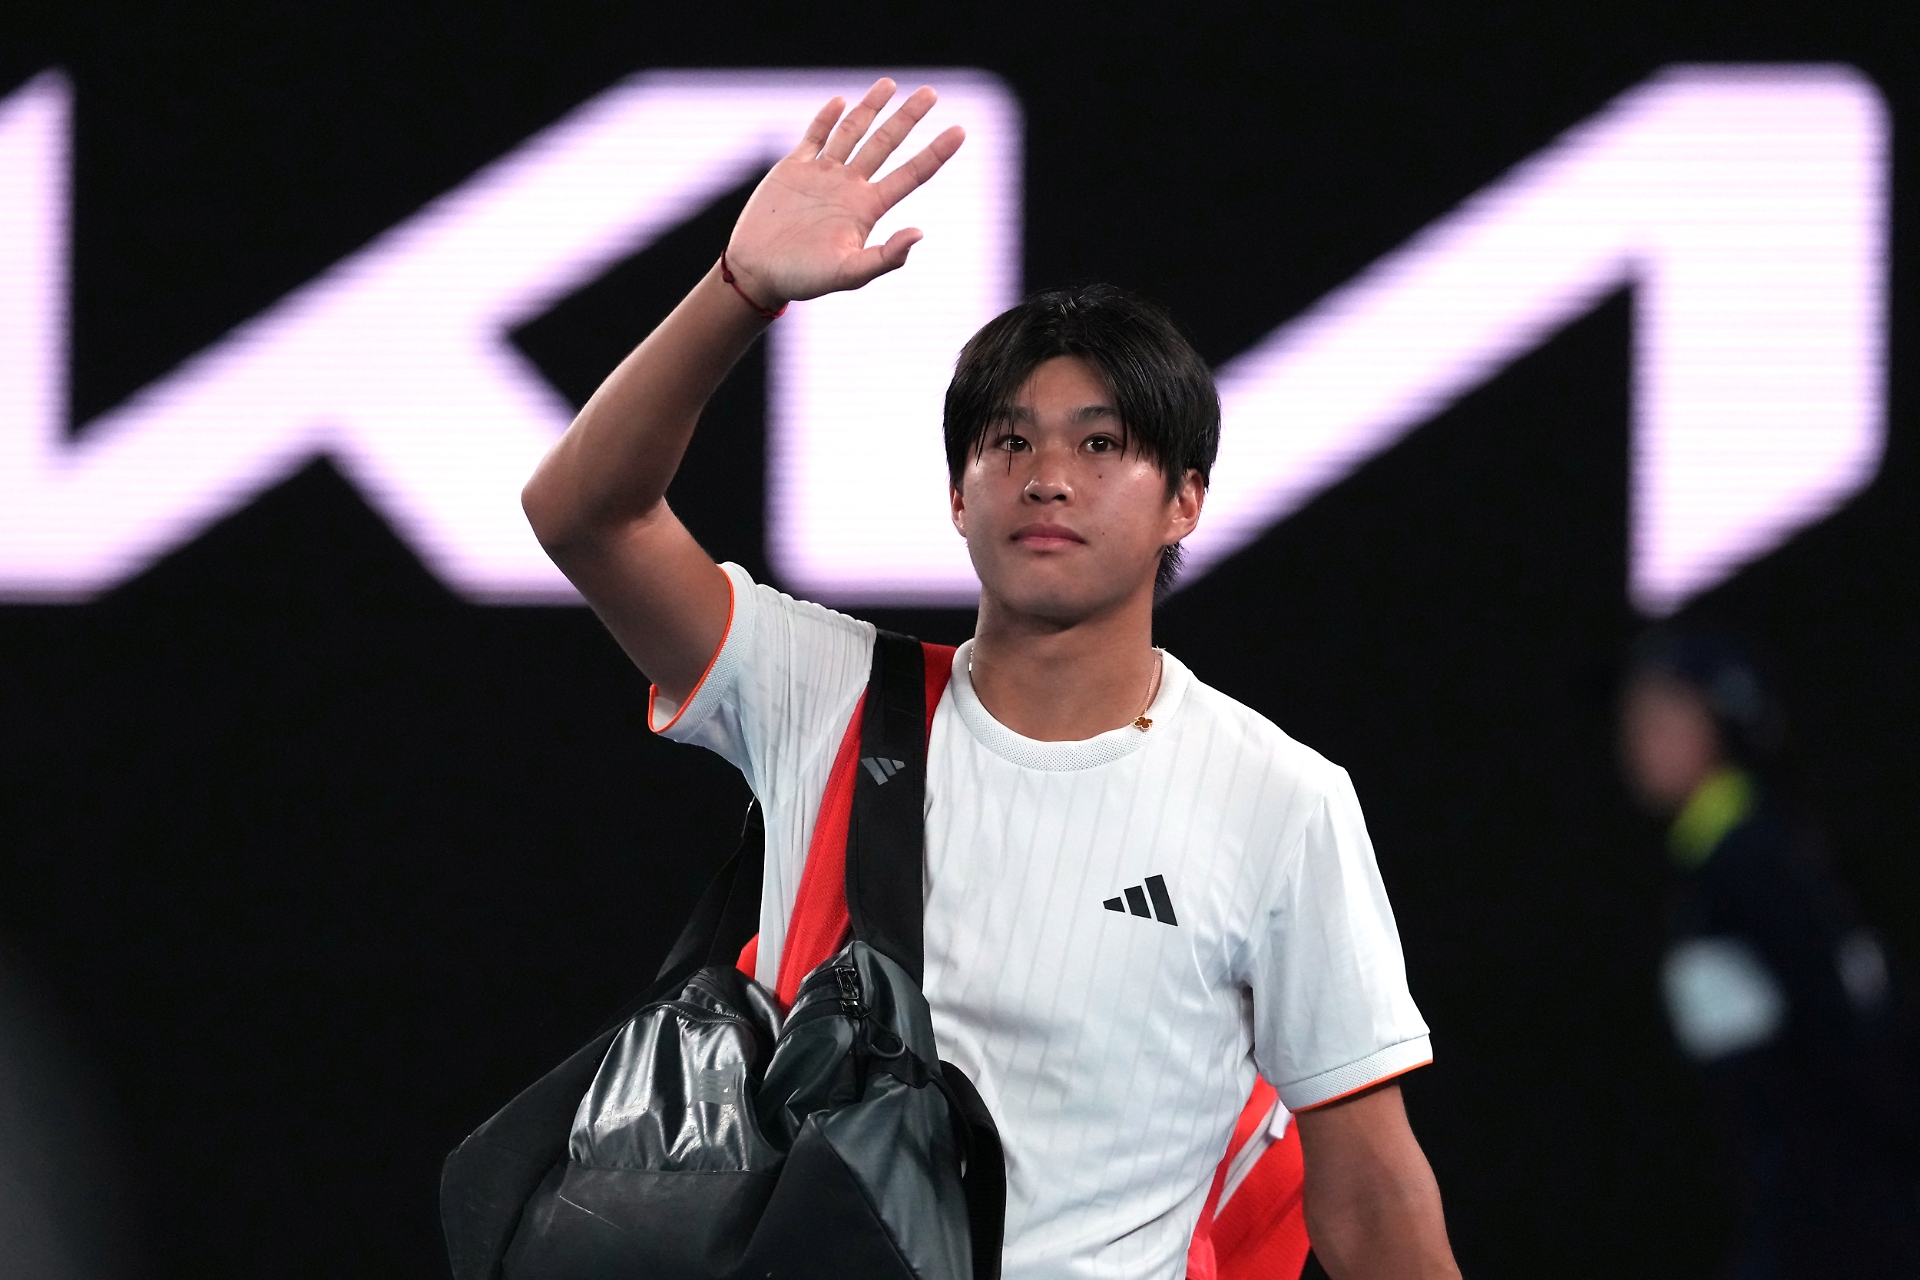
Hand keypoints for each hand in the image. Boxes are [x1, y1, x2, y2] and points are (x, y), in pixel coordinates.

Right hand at [723, 79, 965, 308]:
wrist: (758, 272)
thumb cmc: (804, 279)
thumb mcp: (848, 274)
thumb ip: (884, 258)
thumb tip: (919, 234)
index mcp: (867, 209)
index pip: (910, 175)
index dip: (935, 153)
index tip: (960, 131)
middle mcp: (849, 187)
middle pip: (885, 144)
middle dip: (907, 118)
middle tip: (931, 93)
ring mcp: (822, 175)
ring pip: (852, 133)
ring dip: (869, 108)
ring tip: (889, 84)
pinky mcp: (793, 169)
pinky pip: (814, 138)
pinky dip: (826, 119)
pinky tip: (841, 102)